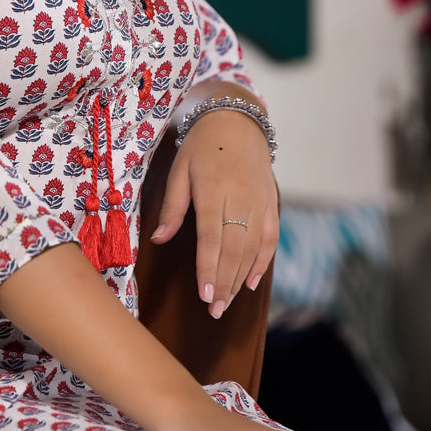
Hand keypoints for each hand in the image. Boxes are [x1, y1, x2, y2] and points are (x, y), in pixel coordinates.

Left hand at [150, 106, 278, 318]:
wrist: (237, 121)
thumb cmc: (201, 146)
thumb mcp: (179, 170)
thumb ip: (172, 207)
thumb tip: (159, 239)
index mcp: (213, 191)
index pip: (212, 238)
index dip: (209, 268)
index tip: (204, 295)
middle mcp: (240, 199)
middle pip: (234, 248)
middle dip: (224, 282)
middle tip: (214, 310)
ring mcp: (259, 202)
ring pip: (253, 247)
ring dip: (241, 278)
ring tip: (227, 302)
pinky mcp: (271, 202)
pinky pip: (270, 237)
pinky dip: (263, 261)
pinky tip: (252, 282)